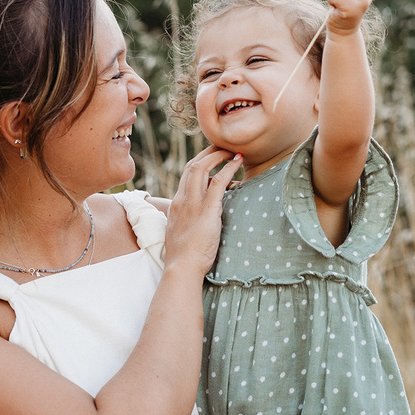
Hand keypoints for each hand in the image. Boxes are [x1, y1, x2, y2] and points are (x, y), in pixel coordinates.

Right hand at [162, 145, 240, 275]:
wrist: (181, 267)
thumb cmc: (185, 256)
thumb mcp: (183, 233)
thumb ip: (191, 220)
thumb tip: (204, 216)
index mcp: (176, 204)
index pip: (186, 175)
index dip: (200, 162)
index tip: (211, 156)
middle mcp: (183, 199)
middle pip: (193, 166)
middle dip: (208, 153)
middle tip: (222, 146)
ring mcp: (193, 204)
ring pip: (202, 168)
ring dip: (218, 156)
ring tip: (232, 151)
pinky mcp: (207, 211)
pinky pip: (217, 182)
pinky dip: (228, 169)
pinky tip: (237, 163)